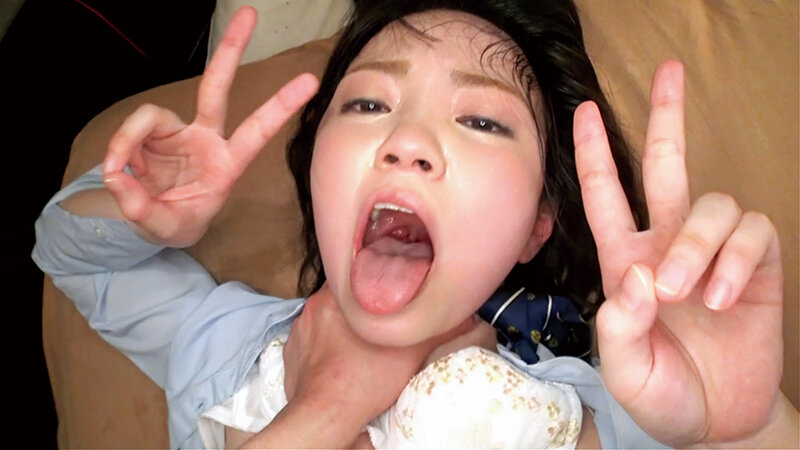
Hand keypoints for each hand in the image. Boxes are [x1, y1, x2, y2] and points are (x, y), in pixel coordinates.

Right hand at [102, 7, 317, 246]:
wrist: (157, 221)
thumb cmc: (177, 222)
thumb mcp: (164, 228)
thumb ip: (141, 207)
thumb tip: (118, 174)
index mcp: (227, 164)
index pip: (257, 131)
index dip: (280, 106)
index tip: (309, 81)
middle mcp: (206, 139)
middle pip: (217, 87)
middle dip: (230, 50)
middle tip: (248, 13)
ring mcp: (179, 131)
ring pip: (150, 115)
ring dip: (128, 142)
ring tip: (118, 173)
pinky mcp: (153, 131)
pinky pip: (130, 130)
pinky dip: (118, 150)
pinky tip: (118, 171)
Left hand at [277, 285, 478, 446]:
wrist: (327, 417)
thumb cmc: (366, 381)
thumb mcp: (413, 352)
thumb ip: (439, 328)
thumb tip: (464, 316)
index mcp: (338, 294)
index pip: (361, 272)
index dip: (380, 281)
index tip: (394, 294)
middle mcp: (314, 306)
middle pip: (346, 295)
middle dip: (364, 307)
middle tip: (384, 323)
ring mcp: (301, 330)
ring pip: (329, 318)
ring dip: (344, 326)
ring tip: (364, 345)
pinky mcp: (293, 352)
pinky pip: (313, 340)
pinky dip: (327, 347)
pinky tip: (343, 361)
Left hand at [574, 61, 784, 445]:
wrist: (714, 422)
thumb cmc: (660, 392)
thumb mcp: (623, 369)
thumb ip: (619, 326)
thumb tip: (637, 273)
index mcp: (625, 261)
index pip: (606, 196)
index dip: (595, 153)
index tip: (585, 109)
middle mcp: (667, 245)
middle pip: (667, 167)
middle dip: (666, 119)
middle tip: (670, 72)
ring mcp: (712, 254)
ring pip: (712, 204)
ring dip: (698, 245)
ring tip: (689, 294)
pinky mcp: (756, 268)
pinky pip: (753, 233)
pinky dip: (736, 262)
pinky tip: (723, 300)